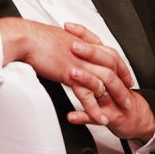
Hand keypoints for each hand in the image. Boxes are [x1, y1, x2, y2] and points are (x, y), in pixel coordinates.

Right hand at [0, 17, 130, 126]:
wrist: (27, 38)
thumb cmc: (37, 37)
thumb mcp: (59, 38)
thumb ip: (69, 44)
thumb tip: (70, 47)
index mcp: (84, 42)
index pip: (111, 53)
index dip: (121, 66)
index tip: (126, 75)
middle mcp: (85, 52)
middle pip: (113, 67)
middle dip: (123, 83)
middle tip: (128, 95)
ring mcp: (80, 63)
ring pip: (104, 81)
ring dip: (114, 96)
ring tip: (120, 108)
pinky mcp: (70, 75)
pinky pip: (87, 95)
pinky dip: (95, 108)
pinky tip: (99, 117)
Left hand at [64, 23, 154, 142]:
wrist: (135, 117)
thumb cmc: (117, 93)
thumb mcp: (105, 72)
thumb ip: (90, 58)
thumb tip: (70, 41)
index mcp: (110, 66)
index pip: (98, 45)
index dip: (84, 35)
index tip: (68, 27)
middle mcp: (113, 79)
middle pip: (105, 61)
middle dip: (89, 52)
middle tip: (73, 45)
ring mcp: (112, 97)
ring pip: (101, 87)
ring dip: (87, 79)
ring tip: (72, 73)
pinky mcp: (110, 116)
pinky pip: (96, 116)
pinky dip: (83, 116)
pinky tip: (71, 116)